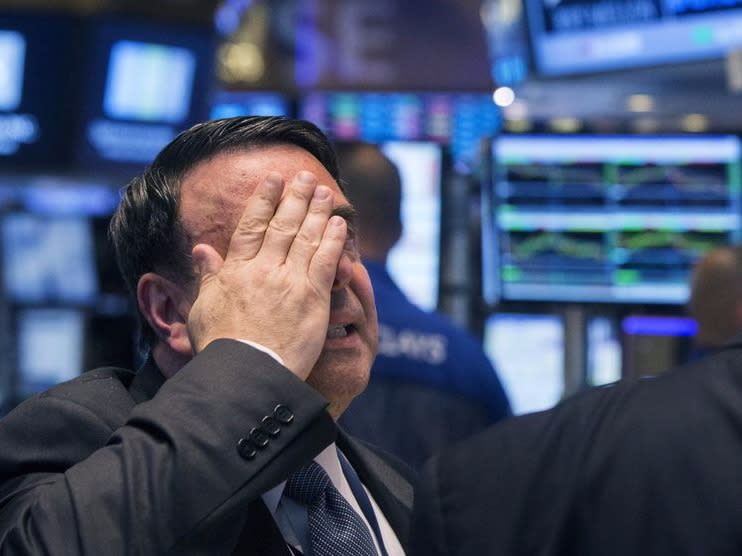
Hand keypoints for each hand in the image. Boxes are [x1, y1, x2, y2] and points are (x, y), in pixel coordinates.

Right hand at [187, 170, 346, 379]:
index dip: (263, 201)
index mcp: (236, 271)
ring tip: (323, 191)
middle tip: (303, 176)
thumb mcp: (203, 309)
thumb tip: (202, 250)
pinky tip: (338, 223)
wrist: (246, 374)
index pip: (251, 227)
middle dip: (294, 197)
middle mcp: (264, 270)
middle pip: (282, 225)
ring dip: (316, 211)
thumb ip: (208, 277)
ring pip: (305, 237)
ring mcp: (290, 282)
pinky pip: (325, 261)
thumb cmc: (222, 347)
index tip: (271, 181)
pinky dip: (332, 240)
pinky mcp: (313, 298)